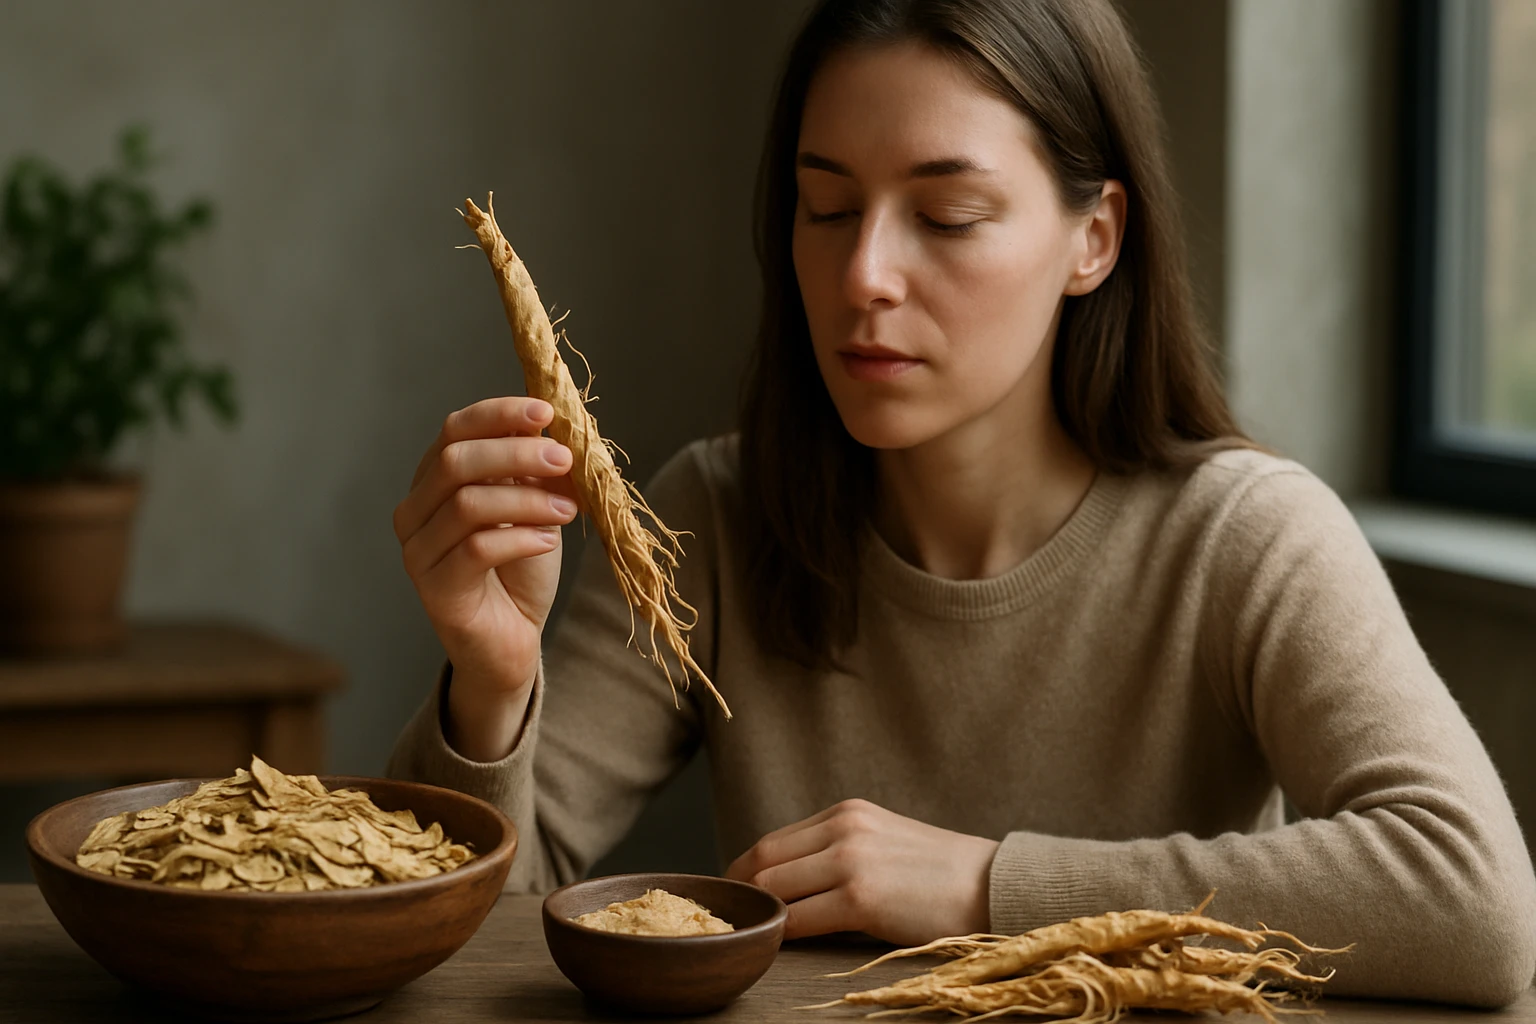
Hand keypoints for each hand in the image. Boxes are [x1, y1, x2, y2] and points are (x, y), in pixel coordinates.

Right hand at [392, 397, 578, 756]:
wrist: (511, 642)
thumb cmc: (520, 569)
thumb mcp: (531, 506)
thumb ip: (530, 468)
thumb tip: (545, 420)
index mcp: (433, 481)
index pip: (455, 429)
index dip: (500, 415)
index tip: (547, 413)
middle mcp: (414, 512)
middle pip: (457, 462)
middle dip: (516, 454)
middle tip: (565, 459)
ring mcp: (418, 552)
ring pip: (468, 505)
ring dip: (527, 501)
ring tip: (569, 510)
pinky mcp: (435, 590)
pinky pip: (476, 550)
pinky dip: (521, 538)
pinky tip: (550, 541)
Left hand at [725, 799, 999, 944]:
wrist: (993, 885)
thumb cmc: (941, 874)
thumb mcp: (883, 840)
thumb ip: (838, 850)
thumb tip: (792, 882)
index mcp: (846, 812)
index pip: (773, 841)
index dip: (745, 873)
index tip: (736, 897)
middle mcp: (843, 827)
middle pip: (763, 860)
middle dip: (741, 894)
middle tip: (733, 922)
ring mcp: (850, 860)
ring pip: (774, 888)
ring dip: (758, 914)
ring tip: (752, 936)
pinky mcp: (861, 897)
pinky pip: (799, 919)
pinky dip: (782, 934)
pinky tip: (779, 947)